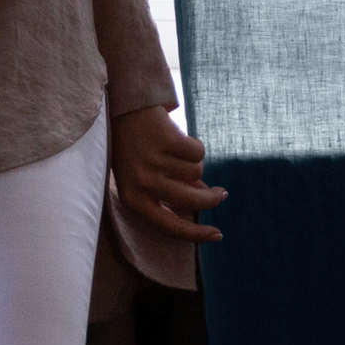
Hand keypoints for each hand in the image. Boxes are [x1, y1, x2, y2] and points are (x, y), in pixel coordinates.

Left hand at [109, 104, 226, 243]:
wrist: (123, 108)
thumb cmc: (134, 147)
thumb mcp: (143, 176)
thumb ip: (169, 192)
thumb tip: (204, 199)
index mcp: (133, 200)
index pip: (169, 227)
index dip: (196, 234)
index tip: (217, 235)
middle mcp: (143, 183)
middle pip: (191, 201)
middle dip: (212, 199)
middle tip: (221, 193)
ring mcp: (155, 161)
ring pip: (196, 172)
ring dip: (193, 163)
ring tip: (176, 151)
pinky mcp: (168, 140)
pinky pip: (198, 152)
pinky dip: (194, 146)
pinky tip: (179, 138)